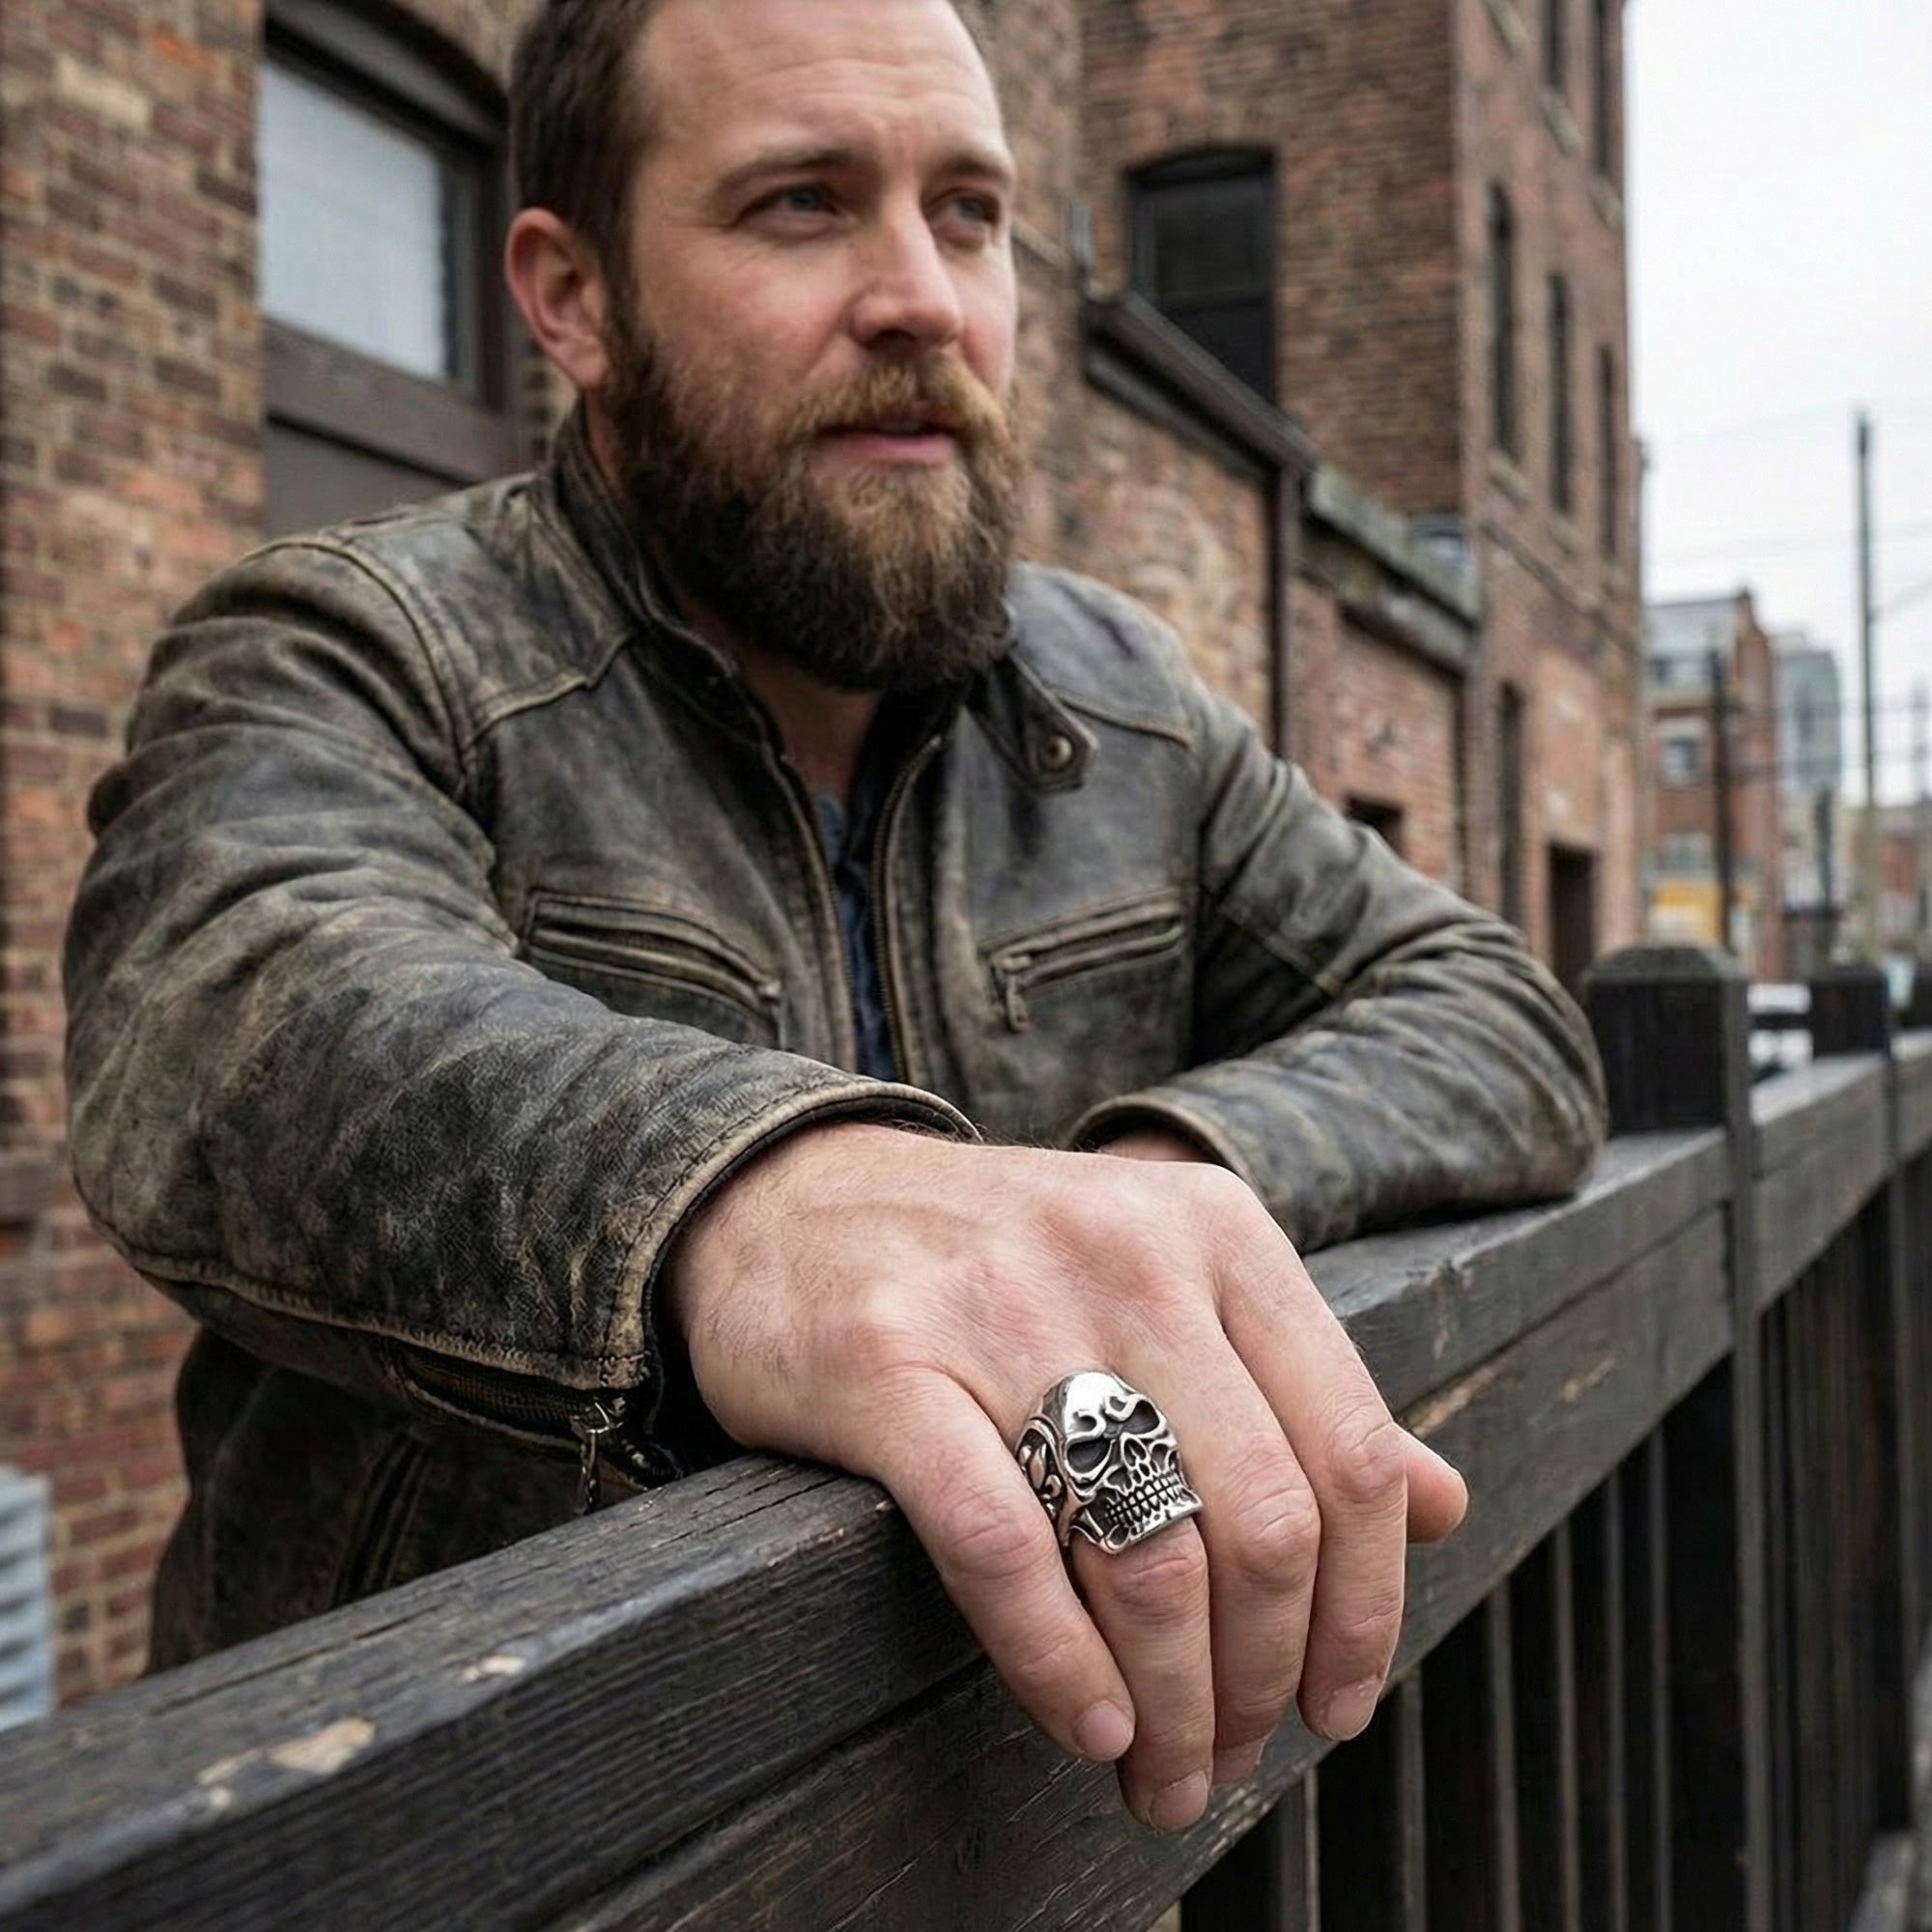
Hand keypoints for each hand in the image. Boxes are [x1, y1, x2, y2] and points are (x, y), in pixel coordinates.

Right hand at [665, 1123, 1466, 1829]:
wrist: (790, 1196)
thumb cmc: (995, 1261)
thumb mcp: (1165, 1279)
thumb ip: (1295, 1382)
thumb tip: (1440, 1502)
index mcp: (1216, 1232)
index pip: (1349, 1450)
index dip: (1365, 1608)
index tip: (1336, 1705)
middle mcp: (1128, 1255)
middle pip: (1258, 1522)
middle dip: (1260, 1680)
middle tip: (1226, 1760)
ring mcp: (1005, 1305)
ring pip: (1145, 1551)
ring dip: (1170, 1701)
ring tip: (1155, 1768)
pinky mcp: (889, 1361)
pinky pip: (1002, 1546)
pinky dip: (1055, 1660)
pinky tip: (1081, 1721)